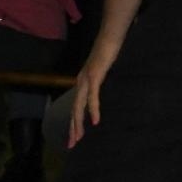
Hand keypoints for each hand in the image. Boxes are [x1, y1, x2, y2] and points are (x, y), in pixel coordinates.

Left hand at [69, 34, 121, 148]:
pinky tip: (95, 121)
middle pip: (74, 109)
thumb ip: (99, 82)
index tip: (74, 138)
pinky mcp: (94, 75)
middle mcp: (81, 81)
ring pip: (79, 105)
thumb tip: (101, 94)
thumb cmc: (109, 52)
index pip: (75, 106)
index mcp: (83, 82)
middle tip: (71, 144)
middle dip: (72, 128)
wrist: (110, 36)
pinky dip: (93, 109)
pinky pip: (92, 96)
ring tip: (79, 137)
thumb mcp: (103, 71)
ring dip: (78, 122)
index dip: (74, 122)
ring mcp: (86, 78)